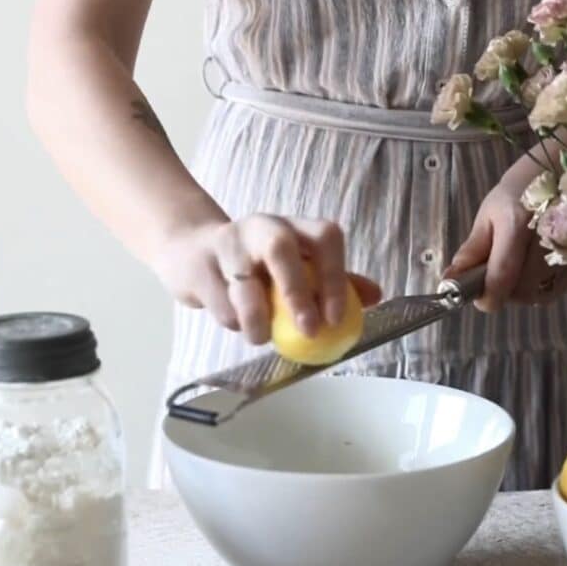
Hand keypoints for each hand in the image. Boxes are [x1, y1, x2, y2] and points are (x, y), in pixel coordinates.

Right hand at [162, 214, 381, 343]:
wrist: (193, 252)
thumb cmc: (258, 266)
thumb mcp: (298, 266)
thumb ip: (334, 280)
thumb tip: (374, 296)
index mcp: (295, 227)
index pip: (324, 237)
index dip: (334, 275)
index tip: (337, 317)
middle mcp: (262, 227)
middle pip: (280, 248)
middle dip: (296, 292)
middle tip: (308, 331)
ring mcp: (227, 244)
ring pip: (243, 282)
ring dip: (256, 317)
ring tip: (261, 338)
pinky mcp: (198, 265)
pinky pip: (220, 302)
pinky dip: (233, 322)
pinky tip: (236, 323)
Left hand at [445, 176, 566, 311]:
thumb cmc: (526, 184)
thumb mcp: (492, 211)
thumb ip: (474, 249)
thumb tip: (452, 279)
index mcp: (518, 225)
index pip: (500, 281)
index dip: (483, 296)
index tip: (472, 290)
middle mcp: (547, 243)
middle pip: (518, 294)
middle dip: (501, 289)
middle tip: (496, 267)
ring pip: (536, 296)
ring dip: (520, 288)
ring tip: (517, 263)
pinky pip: (554, 290)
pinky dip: (540, 286)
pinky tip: (536, 265)